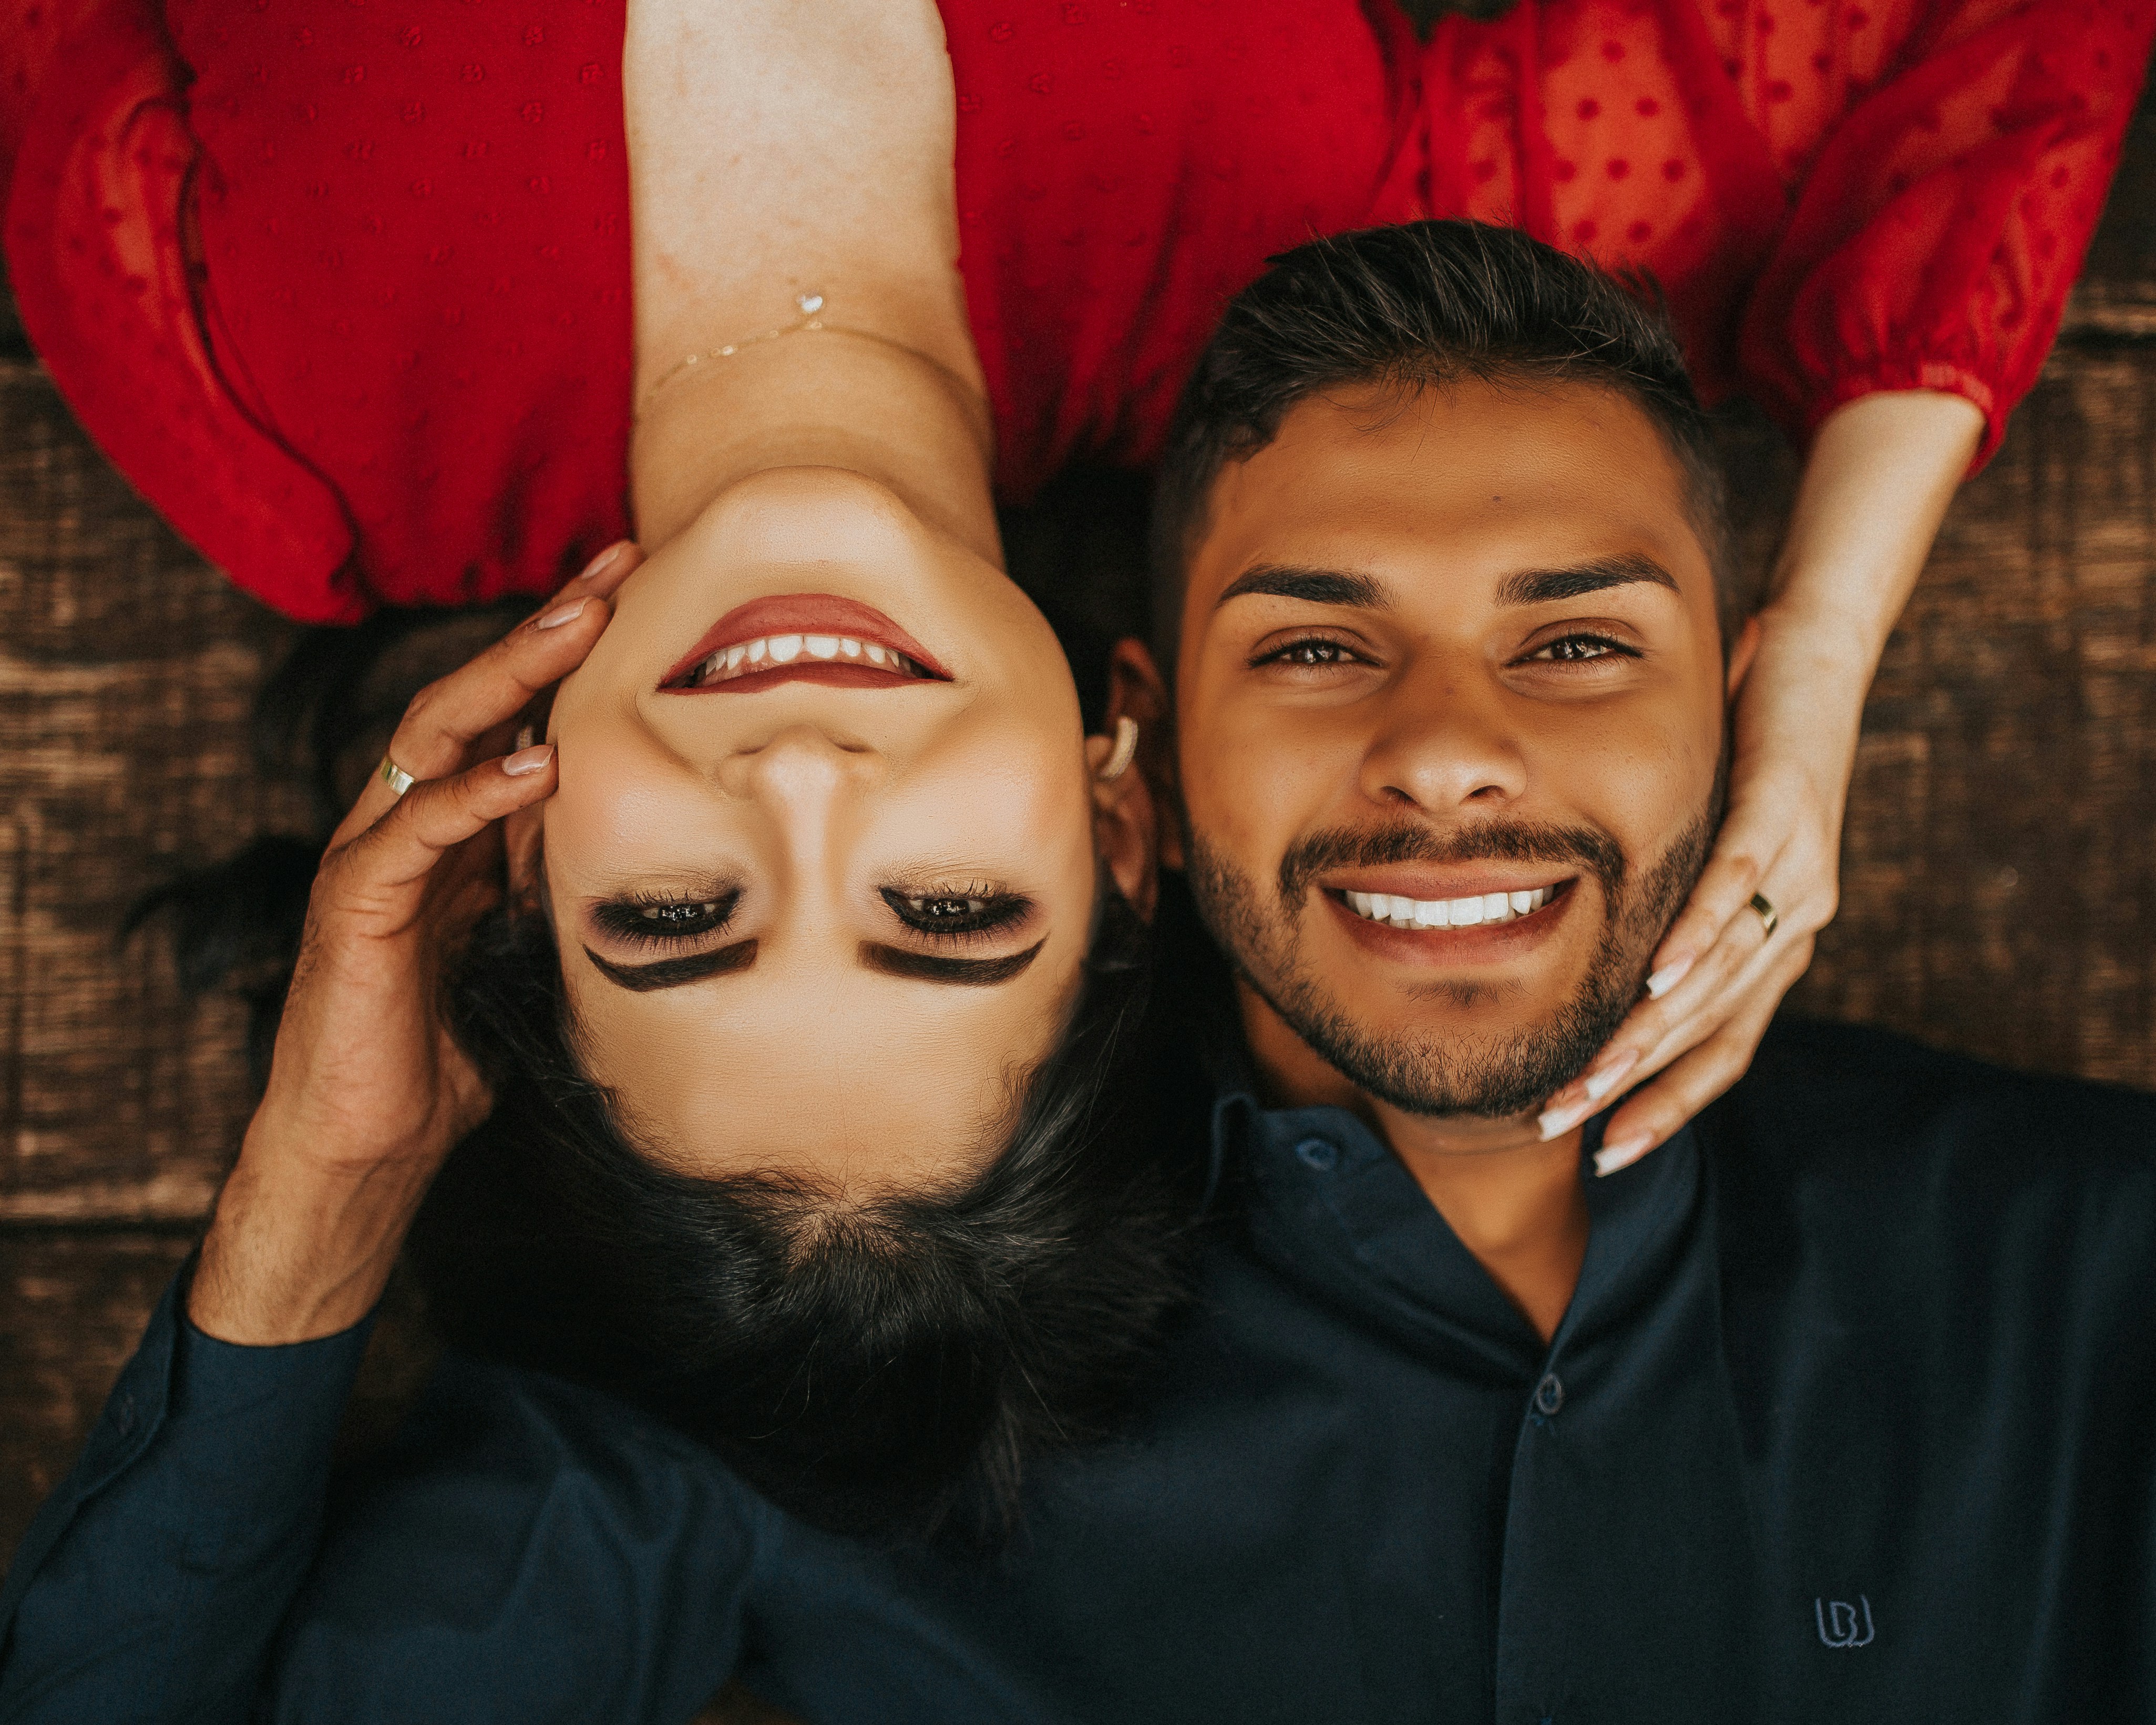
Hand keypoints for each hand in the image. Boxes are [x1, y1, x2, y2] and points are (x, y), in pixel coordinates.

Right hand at [189, 544, 641, 1343]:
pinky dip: (472, 795)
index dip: (568, 656)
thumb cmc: (450, 1049)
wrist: (370, 1143)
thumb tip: (645, 839)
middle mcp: (408, 824)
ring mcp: (374, 858)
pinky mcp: (353, 908)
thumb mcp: (529, 946)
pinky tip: (534, 767)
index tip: (641, 595)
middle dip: (542, 629)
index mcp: (454, 830)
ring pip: (433, 739)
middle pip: (472, 699)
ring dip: (507, 677)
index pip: (513, 717)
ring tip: (579, 627)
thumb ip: (560, 882)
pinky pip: (411, 832)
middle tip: (614, 568)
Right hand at [1535, 390, 1981, 1172]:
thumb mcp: (1690, 850)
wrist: (1808, 663)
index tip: (1609, 1152)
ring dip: (1647, 1031)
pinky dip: (1694, 934)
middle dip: (1632, 1086)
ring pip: (1717, 975)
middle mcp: (1797, 928)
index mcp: (1775, 948)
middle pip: (1709, 1031)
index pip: (1723, 1053)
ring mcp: (1800, 874)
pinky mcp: (1789, 811)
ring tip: (1588, 1073)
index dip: (1669, 1107)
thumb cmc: (1738, 761)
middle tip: (1561, 1124)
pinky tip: (1654, 977)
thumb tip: (1572, 954)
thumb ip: (1651, 907)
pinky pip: (1736, 885)